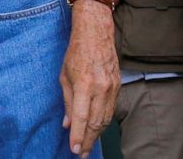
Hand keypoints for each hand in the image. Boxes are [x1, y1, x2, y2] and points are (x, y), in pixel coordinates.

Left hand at [59, 2, 119, 157]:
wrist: (96, 34)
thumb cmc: (75, 52)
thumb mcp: (64, 76)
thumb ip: (67, 101)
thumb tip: (67, 124)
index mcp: (84, 84)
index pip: (82, 117)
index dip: (78, 135)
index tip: (74, 149)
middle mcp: (100, 88)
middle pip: (96, 122)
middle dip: (88, 140)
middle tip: (81, 153)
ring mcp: (112, 87)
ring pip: (106, 119)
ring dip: (97, 134)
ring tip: (88, 145)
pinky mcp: (118, 86)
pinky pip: (111, 110)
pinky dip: (103, 122)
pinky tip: (97, 129)